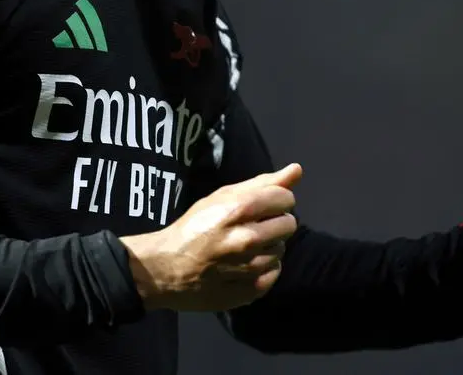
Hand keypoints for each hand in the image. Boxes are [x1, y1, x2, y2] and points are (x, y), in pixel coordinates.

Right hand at [121, 163, 301, 310]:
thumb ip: (262, 183)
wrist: (165, 269)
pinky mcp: (249, 292)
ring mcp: (248, 269)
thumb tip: (297, 169)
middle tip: (253, 227)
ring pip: (281, 250)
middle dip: (275, 223)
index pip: (285, 199)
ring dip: (268, 247)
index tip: (262, 206)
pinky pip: (274, 274)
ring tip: (244, 248)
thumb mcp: (220, 197)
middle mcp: (246, 240)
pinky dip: (264, 270)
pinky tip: (245, 266)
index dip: (277, 200)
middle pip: (289, 224)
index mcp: (237, 210)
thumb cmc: (193, 227)